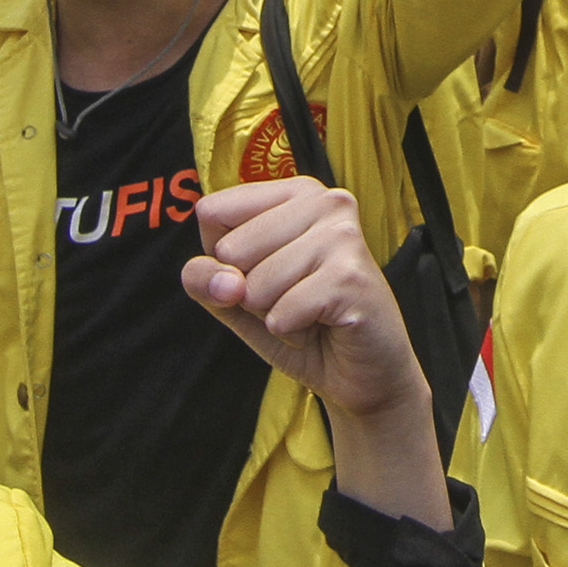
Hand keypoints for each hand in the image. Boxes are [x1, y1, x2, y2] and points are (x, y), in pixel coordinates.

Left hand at [182, 176, 427, 423]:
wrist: (362, 373)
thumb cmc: (301, 323)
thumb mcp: (236, 299)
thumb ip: (206, 278)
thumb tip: (226, 281)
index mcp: (295, 193)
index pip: (212, 211)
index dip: (221, 259)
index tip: (264, 272)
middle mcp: (324, 201)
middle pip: (230, 248)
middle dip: (250, 291)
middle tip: (293, 298)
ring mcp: (341, 236)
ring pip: (255, 284)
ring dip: (273, 314)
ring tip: (310, 312)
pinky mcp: (350, 277)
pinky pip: (282, 312)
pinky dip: (292, 332)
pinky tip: (322, 326)